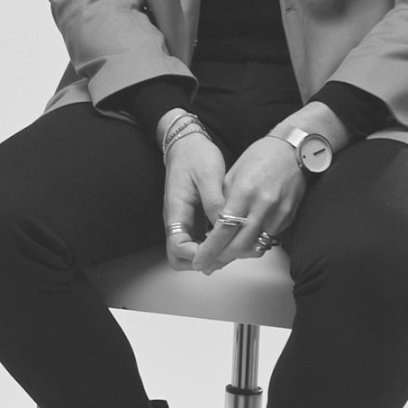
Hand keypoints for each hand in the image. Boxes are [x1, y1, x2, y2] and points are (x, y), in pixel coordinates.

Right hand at [162, 127, 229, 270]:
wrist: (187, 145)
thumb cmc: (195, 156)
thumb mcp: (208, 175)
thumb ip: (215, 202)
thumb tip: (225, 225)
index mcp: (176, 210)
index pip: (177, 246)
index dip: (196, 254)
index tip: (217, 249)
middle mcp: (177, 220)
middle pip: (178, 258)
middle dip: (200, 262)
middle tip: (224, 254)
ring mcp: (184, 222)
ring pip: (189, 254)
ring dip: (208, 256)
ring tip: (231, 247)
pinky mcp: (193, 220)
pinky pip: (199, 242)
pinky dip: (213, 247)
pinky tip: (230, 239)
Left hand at [192, 136, 306, 273]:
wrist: (293, 150)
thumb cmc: (259, 158)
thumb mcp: (231, 176)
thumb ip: (221, 202)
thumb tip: (210, 228)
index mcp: (243, 193)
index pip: (223, 230)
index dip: (210, 249)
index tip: (198, 260)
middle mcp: (262, 206)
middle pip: (239, 245)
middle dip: (221, 259)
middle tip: (206, 266)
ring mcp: (278, 213)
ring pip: (255, 246)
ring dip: (237, 256)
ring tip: (220, 258)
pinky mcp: (289, 217)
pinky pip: (268, 239)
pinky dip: (253, 245)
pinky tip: (241, 245)